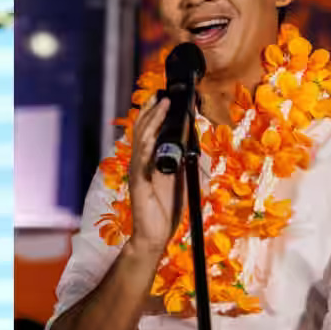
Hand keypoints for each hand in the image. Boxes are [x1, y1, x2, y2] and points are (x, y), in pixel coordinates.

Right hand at [127, 96, 184, 255]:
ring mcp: (138, 171)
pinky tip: (152, 135)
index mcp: (151, 161)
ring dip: (152, 120)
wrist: (154, 235)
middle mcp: (141, 162)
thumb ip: (183, 162)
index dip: (155, 113)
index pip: (150, 131)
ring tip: (161, 105)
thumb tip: (192, 141)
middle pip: (142, 129)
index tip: (163, 97)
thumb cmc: (166, 210)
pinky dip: (146, 146)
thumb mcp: (181, 180)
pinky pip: (141, 160)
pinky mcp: (138, 182)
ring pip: (141, 139)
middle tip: (160, 94)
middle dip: (151, 110)